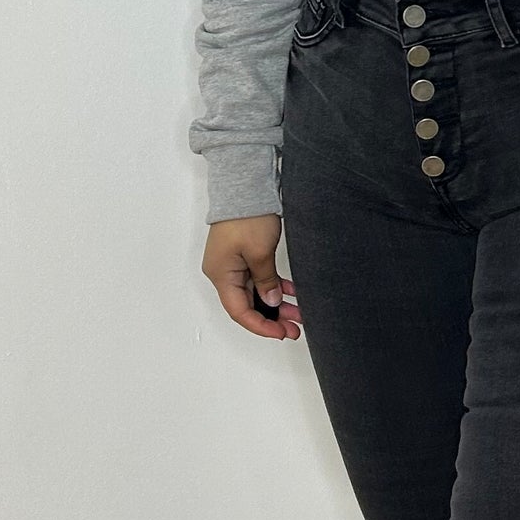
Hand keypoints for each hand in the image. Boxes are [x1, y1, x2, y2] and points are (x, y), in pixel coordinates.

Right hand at [203, 215, 301, 338]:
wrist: (246, 186)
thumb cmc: (247, 216)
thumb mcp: (260, 253)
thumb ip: (266, 282)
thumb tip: (271, 302)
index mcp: (221, 275)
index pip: (239, 311)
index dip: (261, 326)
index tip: (281, 333)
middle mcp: (223, 272)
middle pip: (247, 304)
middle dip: (272, 318)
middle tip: (295, 328)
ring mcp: (233, 264)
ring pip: (255, 293)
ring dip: (276, 303)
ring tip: (299, 315)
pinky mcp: (243, 255)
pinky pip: (258, 278)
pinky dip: (274, 286)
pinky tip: (292, 293)